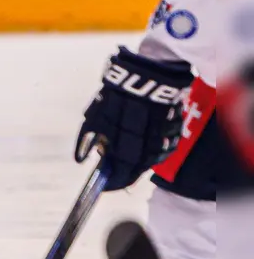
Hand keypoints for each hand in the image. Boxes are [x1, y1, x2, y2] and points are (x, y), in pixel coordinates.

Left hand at [75, 48, 193, 190]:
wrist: (149, 72)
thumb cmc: (117, 93)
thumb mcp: (96, 113)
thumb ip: (89, 137)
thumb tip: (81, 159)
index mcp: (125, 136)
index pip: (120, 169)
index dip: (113, 181)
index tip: (106, 187)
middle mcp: (146, 139)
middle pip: (137, 167)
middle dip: (126, 174)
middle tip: (117, 177)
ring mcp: (163, 134)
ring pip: (152, 159)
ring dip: (140, 163)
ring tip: (129, 159)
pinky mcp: (176, 128)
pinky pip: (166, 147)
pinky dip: (154, 151)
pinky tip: (146, 146)